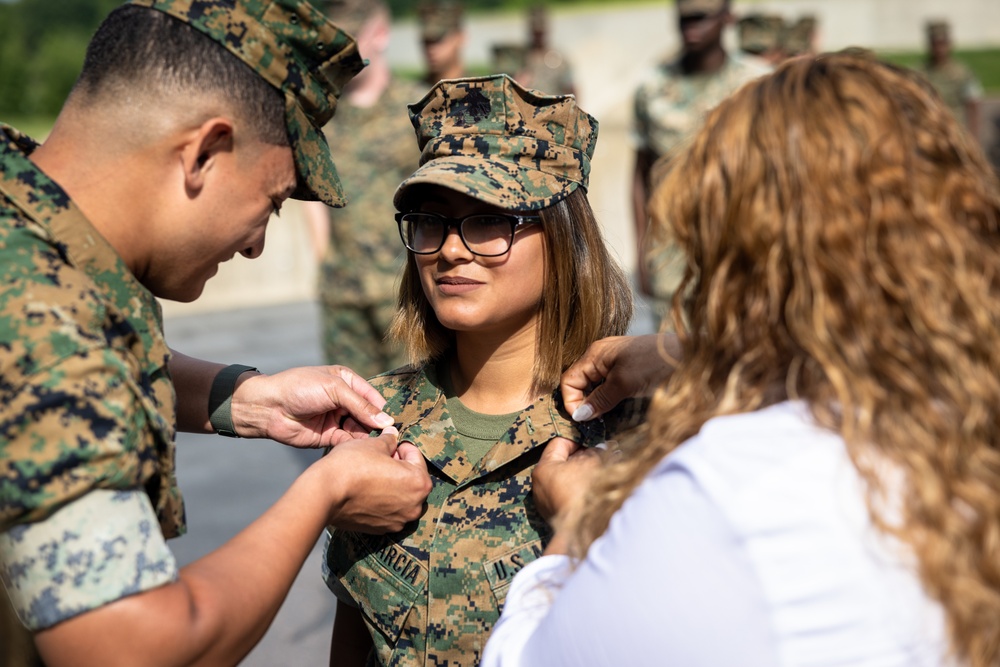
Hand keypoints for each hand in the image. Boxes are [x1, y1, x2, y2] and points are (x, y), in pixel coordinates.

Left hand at [231, 365, 394, 446]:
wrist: (268, 407)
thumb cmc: (299, 388)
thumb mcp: (334, 389)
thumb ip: (361, 405)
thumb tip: (386, 421)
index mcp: (347, 382)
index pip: (373, 397)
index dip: (383, 410)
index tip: (394, 423)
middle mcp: (344, 400)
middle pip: (369, 415)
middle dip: (377, 426)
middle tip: (388, 439)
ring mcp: (336, 419)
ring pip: (360, 430)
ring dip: (367, 437)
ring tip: (377, 446)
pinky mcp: (329, 437)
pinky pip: (348, 441)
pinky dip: (355, 446)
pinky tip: (362, 450)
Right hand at [322, 429, 430, 532]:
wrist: (324, 494)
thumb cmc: (351, 466)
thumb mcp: (374, 444)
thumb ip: (389, 441)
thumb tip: (392, 435)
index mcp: (419, 483)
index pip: (416, 457)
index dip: (401, 447)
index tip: (390, 445)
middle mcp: (414, 506)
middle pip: (412, 480)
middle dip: (399, 467)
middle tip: (381, 458)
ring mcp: (398, 521)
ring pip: (401, 497)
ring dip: (392, 485)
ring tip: (373, 474)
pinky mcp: (381, 529)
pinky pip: (388, 511)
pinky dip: (382, 501)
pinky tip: (366, 491)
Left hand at [532, 438, 601, 530]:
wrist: (584, 530)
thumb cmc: (585, 492)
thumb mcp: (593, 463)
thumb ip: (595, 453)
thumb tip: (598, 450)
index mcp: (543, 469)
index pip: (559, 443)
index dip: (577, 440)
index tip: (592, 443)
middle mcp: (539, 486)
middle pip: (561, 462)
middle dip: (581, 459)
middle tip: (598, 458)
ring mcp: (546, 503)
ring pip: (565, 480)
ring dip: (581, 475)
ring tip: (599, 474)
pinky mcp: (555, 516)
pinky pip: (566, 496)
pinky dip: (579, 491)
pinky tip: (594, 491)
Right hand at [560, 334, 677, 421]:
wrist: (689, 355)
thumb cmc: (654, 364)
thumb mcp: (623, 384)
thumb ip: (599, 399)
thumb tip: (579, 416)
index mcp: (595, 354)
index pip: (569, 379)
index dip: (571, 401)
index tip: (583, 420)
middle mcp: (602, 357)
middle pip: (580, 383)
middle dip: (583, 404)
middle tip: (594, 423)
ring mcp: (616, 363)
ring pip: (596, 387)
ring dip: (597, 404)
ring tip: (604, 420)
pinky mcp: (629, 371)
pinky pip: (610, 387)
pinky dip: (609, 400)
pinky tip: (616, 411)